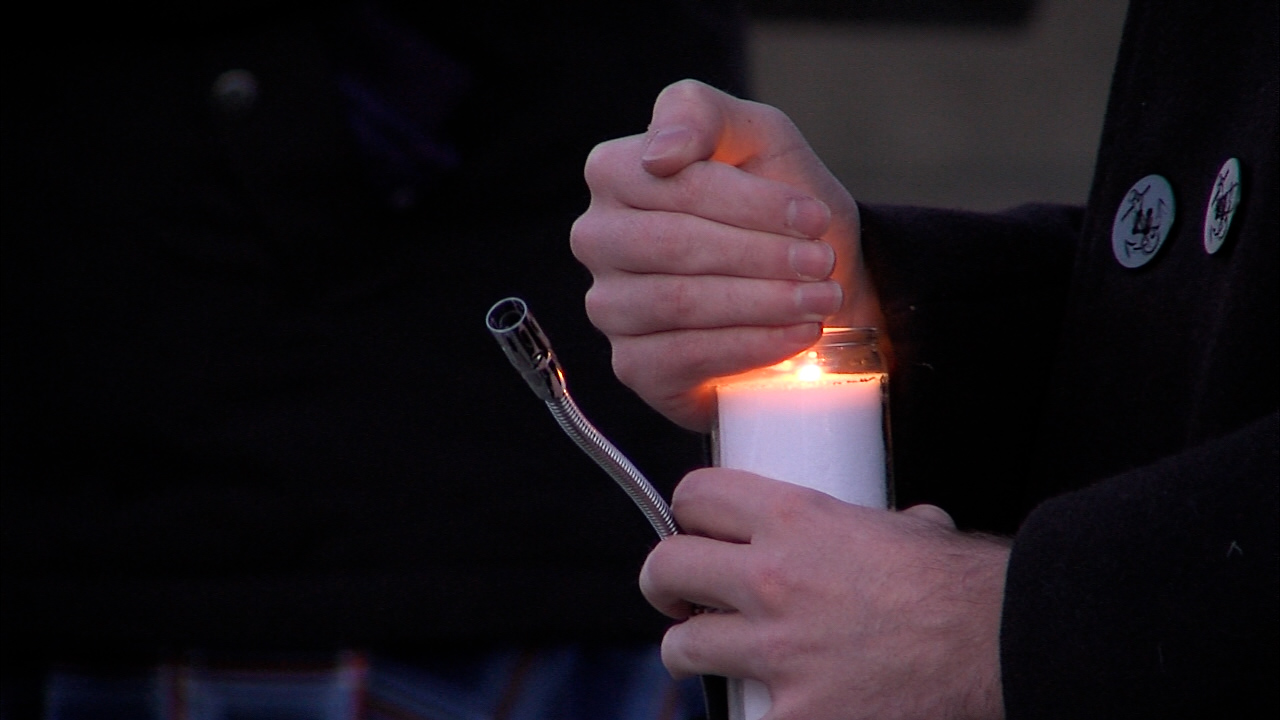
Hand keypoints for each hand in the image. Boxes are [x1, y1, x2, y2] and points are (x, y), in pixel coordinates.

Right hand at [570, 80, 882, 431]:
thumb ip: (702, 114)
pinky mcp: (634, 366)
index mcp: (615, 173)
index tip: (814, 217)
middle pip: (673, 245)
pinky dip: (752, 346)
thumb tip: (660, 153)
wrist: (810, 286)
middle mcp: (598, 239)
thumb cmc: (778, 207)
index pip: (673, 185)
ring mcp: (609, 306)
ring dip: (762, 302)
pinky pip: (684, 357)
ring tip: (820, 300)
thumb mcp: (757, 139)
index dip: (749, 203)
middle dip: (760, 255)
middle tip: (821, 263)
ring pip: (678, 303)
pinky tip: (798, 336)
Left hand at [640, 469, 1008, 719]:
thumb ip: (883, 527)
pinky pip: (737, 716)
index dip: (687, 513)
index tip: (692, 530)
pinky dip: (748, 712)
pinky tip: (767, 705)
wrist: (1002, 646)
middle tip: (680, 598)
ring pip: (682, 648)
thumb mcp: (912, 533)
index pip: (696, 496)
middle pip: (665, 567)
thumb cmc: (965, 589)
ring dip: (691, 652)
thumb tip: (900, 527)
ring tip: (710, 657)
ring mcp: (777, 653)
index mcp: (796, 520)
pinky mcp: (793, 716)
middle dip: (665, 584)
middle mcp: (771, 580)